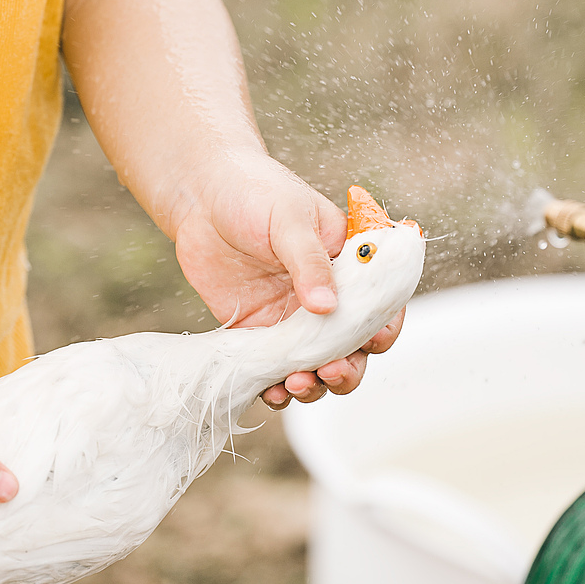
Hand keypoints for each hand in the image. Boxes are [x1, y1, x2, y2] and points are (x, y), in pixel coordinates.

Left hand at [170, 152, 402, 406]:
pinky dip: (277, 388)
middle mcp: (327, 297)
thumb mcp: (290, 218)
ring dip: (316, 384)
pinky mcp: (259, 333)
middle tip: (332, 370)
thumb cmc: (255, 191)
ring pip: (317, 366)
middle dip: (349, 367)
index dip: (384, 327)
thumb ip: (309, 262)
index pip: (380, 303)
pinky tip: (272, 392)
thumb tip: (327, 307)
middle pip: (353, 347)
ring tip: (298, 382)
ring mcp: (293, 319)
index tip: (374, 341)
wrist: (200, 195)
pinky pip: (274, 370)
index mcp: (348, 264)